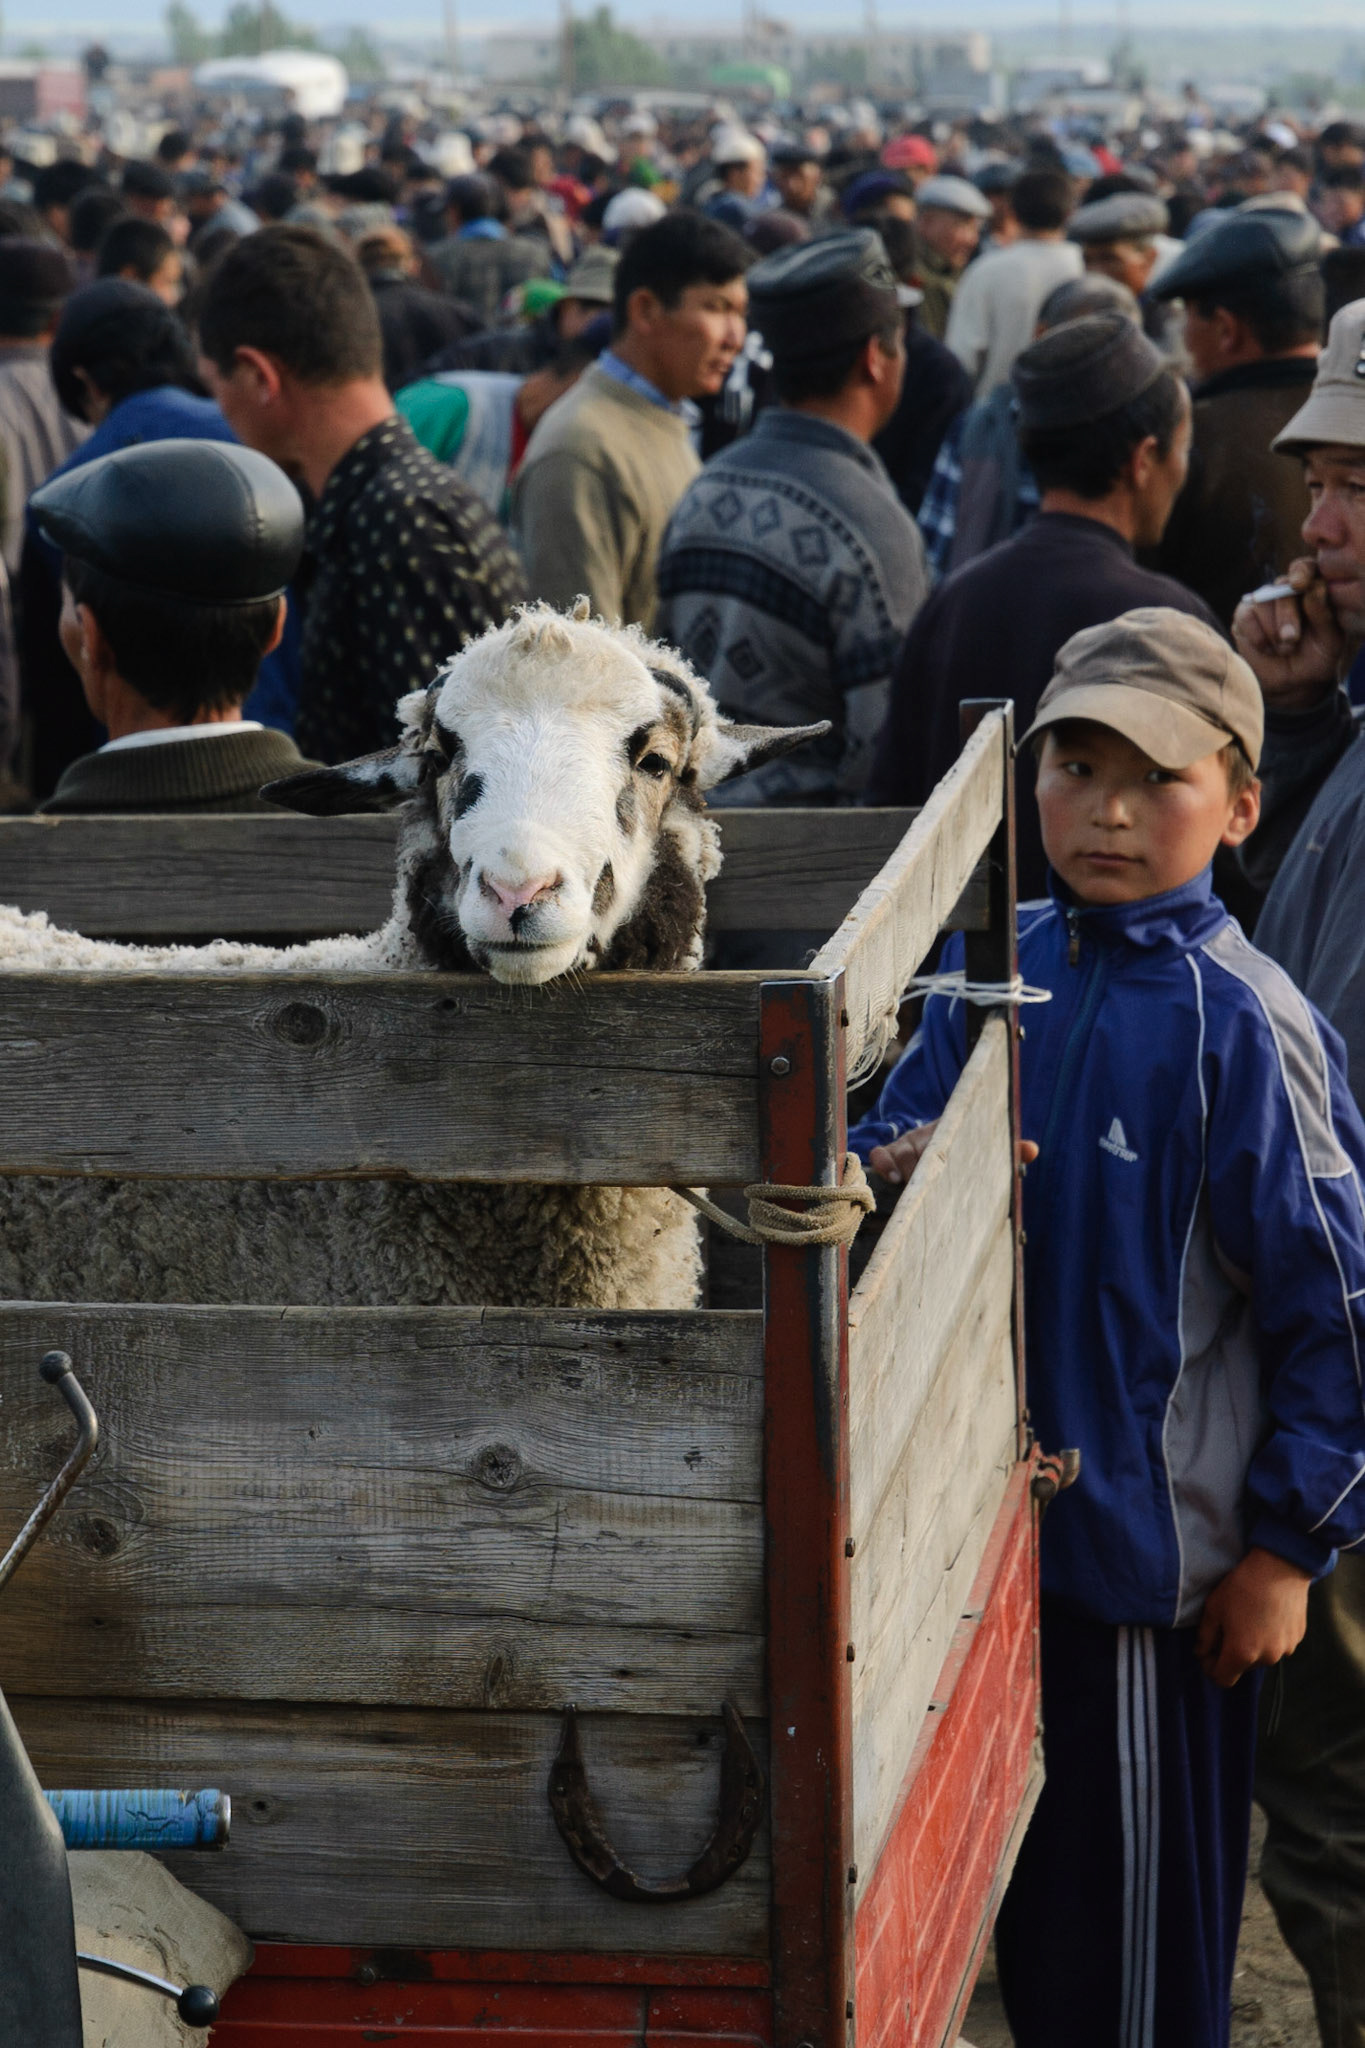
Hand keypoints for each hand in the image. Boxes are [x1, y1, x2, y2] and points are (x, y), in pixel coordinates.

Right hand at [868, 1125, 1037, 1187]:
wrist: (944, 1139)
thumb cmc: (969, 1148)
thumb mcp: (985, 1147)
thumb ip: (1009, 1149)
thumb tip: (1032, 1150)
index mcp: (950, 1131)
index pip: (941, 1132)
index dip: (943, 1144)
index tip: (941, 1157)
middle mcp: (926, 1137)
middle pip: (918, 1148)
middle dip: (917, 1166)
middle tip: (920, 1185)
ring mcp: (906, 1146)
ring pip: (898, 1152)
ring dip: (898, 1168)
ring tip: (901, 1183)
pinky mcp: (892, 1156)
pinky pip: (880, 1155)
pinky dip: (882, 1163)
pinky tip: (888, 1178)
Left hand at [1195, 1547, 1311, 1686]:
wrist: (1280, 1567)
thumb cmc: (1242, 1586)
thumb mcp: (1214, 1608)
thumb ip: (1205, 1637)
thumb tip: (1202, 1652)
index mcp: (1242, 1653)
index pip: (1223, 1679)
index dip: (1211, 1668)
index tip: (1207, 1653)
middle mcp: (1266, 1658)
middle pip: (1242, 1667)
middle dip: (1231, 1654)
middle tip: (1226, 1628)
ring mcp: (1285, 1650)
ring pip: (1261, 1657)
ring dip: (1252, 1646)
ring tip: (1248, 1618)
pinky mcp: (1297, 1638)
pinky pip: (1277, 1645)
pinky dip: (1269, 1637)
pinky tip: (1265, 1615)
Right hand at [1231, 557, 1344, 711]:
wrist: (1292, 683)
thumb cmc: (1316, 657)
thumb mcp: (1329, 640)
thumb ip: (1324, 614)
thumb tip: (1312, 590)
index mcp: (1312, 590)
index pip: (1306, 568)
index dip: (1301, 572)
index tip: (1299, 585)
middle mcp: (1286, 591)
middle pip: (1282, 587)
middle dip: (1286, 615)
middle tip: (1291, 639)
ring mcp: (1263, 602)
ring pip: (1262, 602)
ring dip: (1272, 631)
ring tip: (1283, 650)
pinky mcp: (1244, 616)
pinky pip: (1246, 617)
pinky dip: (1257, 637)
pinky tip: (1267, 649)